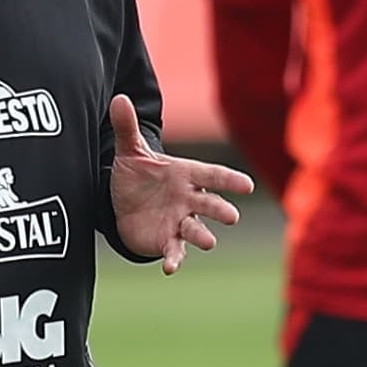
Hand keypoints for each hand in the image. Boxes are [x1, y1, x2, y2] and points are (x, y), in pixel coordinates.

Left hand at [106, 93, 252, 272]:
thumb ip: (127, 128)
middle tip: (231, 216)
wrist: (124, 204)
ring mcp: (179, 222)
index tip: (247, 185)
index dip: (229, 180)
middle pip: (209, 205)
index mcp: (185, 175)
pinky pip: (174, 251)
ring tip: (209, 242)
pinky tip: (169, 268)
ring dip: (203, 236)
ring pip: (196, 230)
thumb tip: (119, 98)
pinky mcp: (167, 241)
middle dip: (220, 210)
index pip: (212, 176)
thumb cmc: (137, 176)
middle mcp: (188, 199)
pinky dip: (174, 259)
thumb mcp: (129, 152)